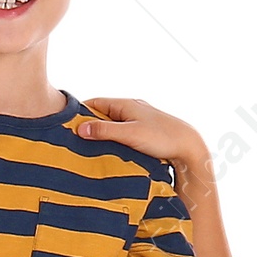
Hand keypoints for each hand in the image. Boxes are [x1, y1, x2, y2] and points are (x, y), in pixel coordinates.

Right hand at [79, 95, 209, 172]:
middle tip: (74, 140)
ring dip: (102, 135)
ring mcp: (139, 122)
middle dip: (89, 125)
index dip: (80, 112)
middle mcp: (131, 110)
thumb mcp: (129, 134)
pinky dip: (114, 141)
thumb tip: (80, 129)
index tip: (66, 125)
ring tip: (89, 149)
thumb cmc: (162, 138)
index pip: (95, 103)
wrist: (190, 147)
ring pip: (113, 126)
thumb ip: (105, 131)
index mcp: (126, 105)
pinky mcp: (145, 134)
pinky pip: (123, 135)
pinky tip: (110, 153)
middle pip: (103, 114)